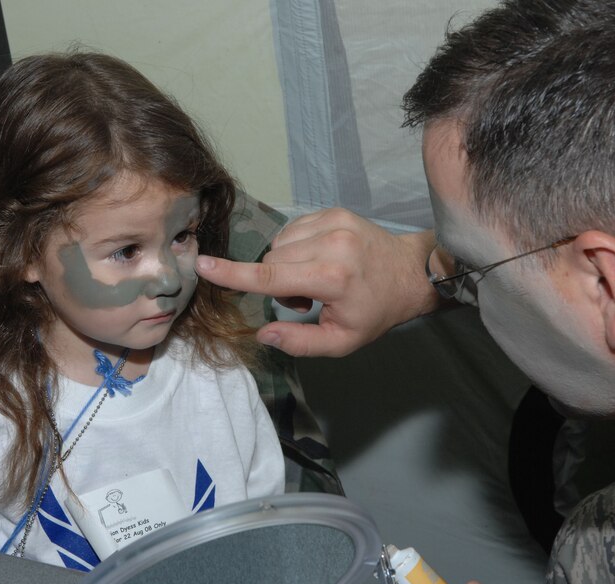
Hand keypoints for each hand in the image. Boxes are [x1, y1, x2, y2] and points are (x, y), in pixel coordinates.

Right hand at [195, 208, 439, 356]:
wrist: (410, 272)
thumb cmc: (375, 312)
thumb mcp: (342, 341)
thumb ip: (300, 343)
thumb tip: (262, 334)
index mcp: (332, 277)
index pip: (271, 275)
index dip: (233, 274)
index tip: (204, 265)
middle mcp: (331, 242)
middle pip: (272, 259)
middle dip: (277, 281)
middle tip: (306, 300)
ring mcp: (333, 221)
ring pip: (279, 242)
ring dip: (286, 263)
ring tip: (314, 279)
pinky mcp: (334, 210)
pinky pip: (293, 228)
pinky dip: (296, 247)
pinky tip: (318, 260)